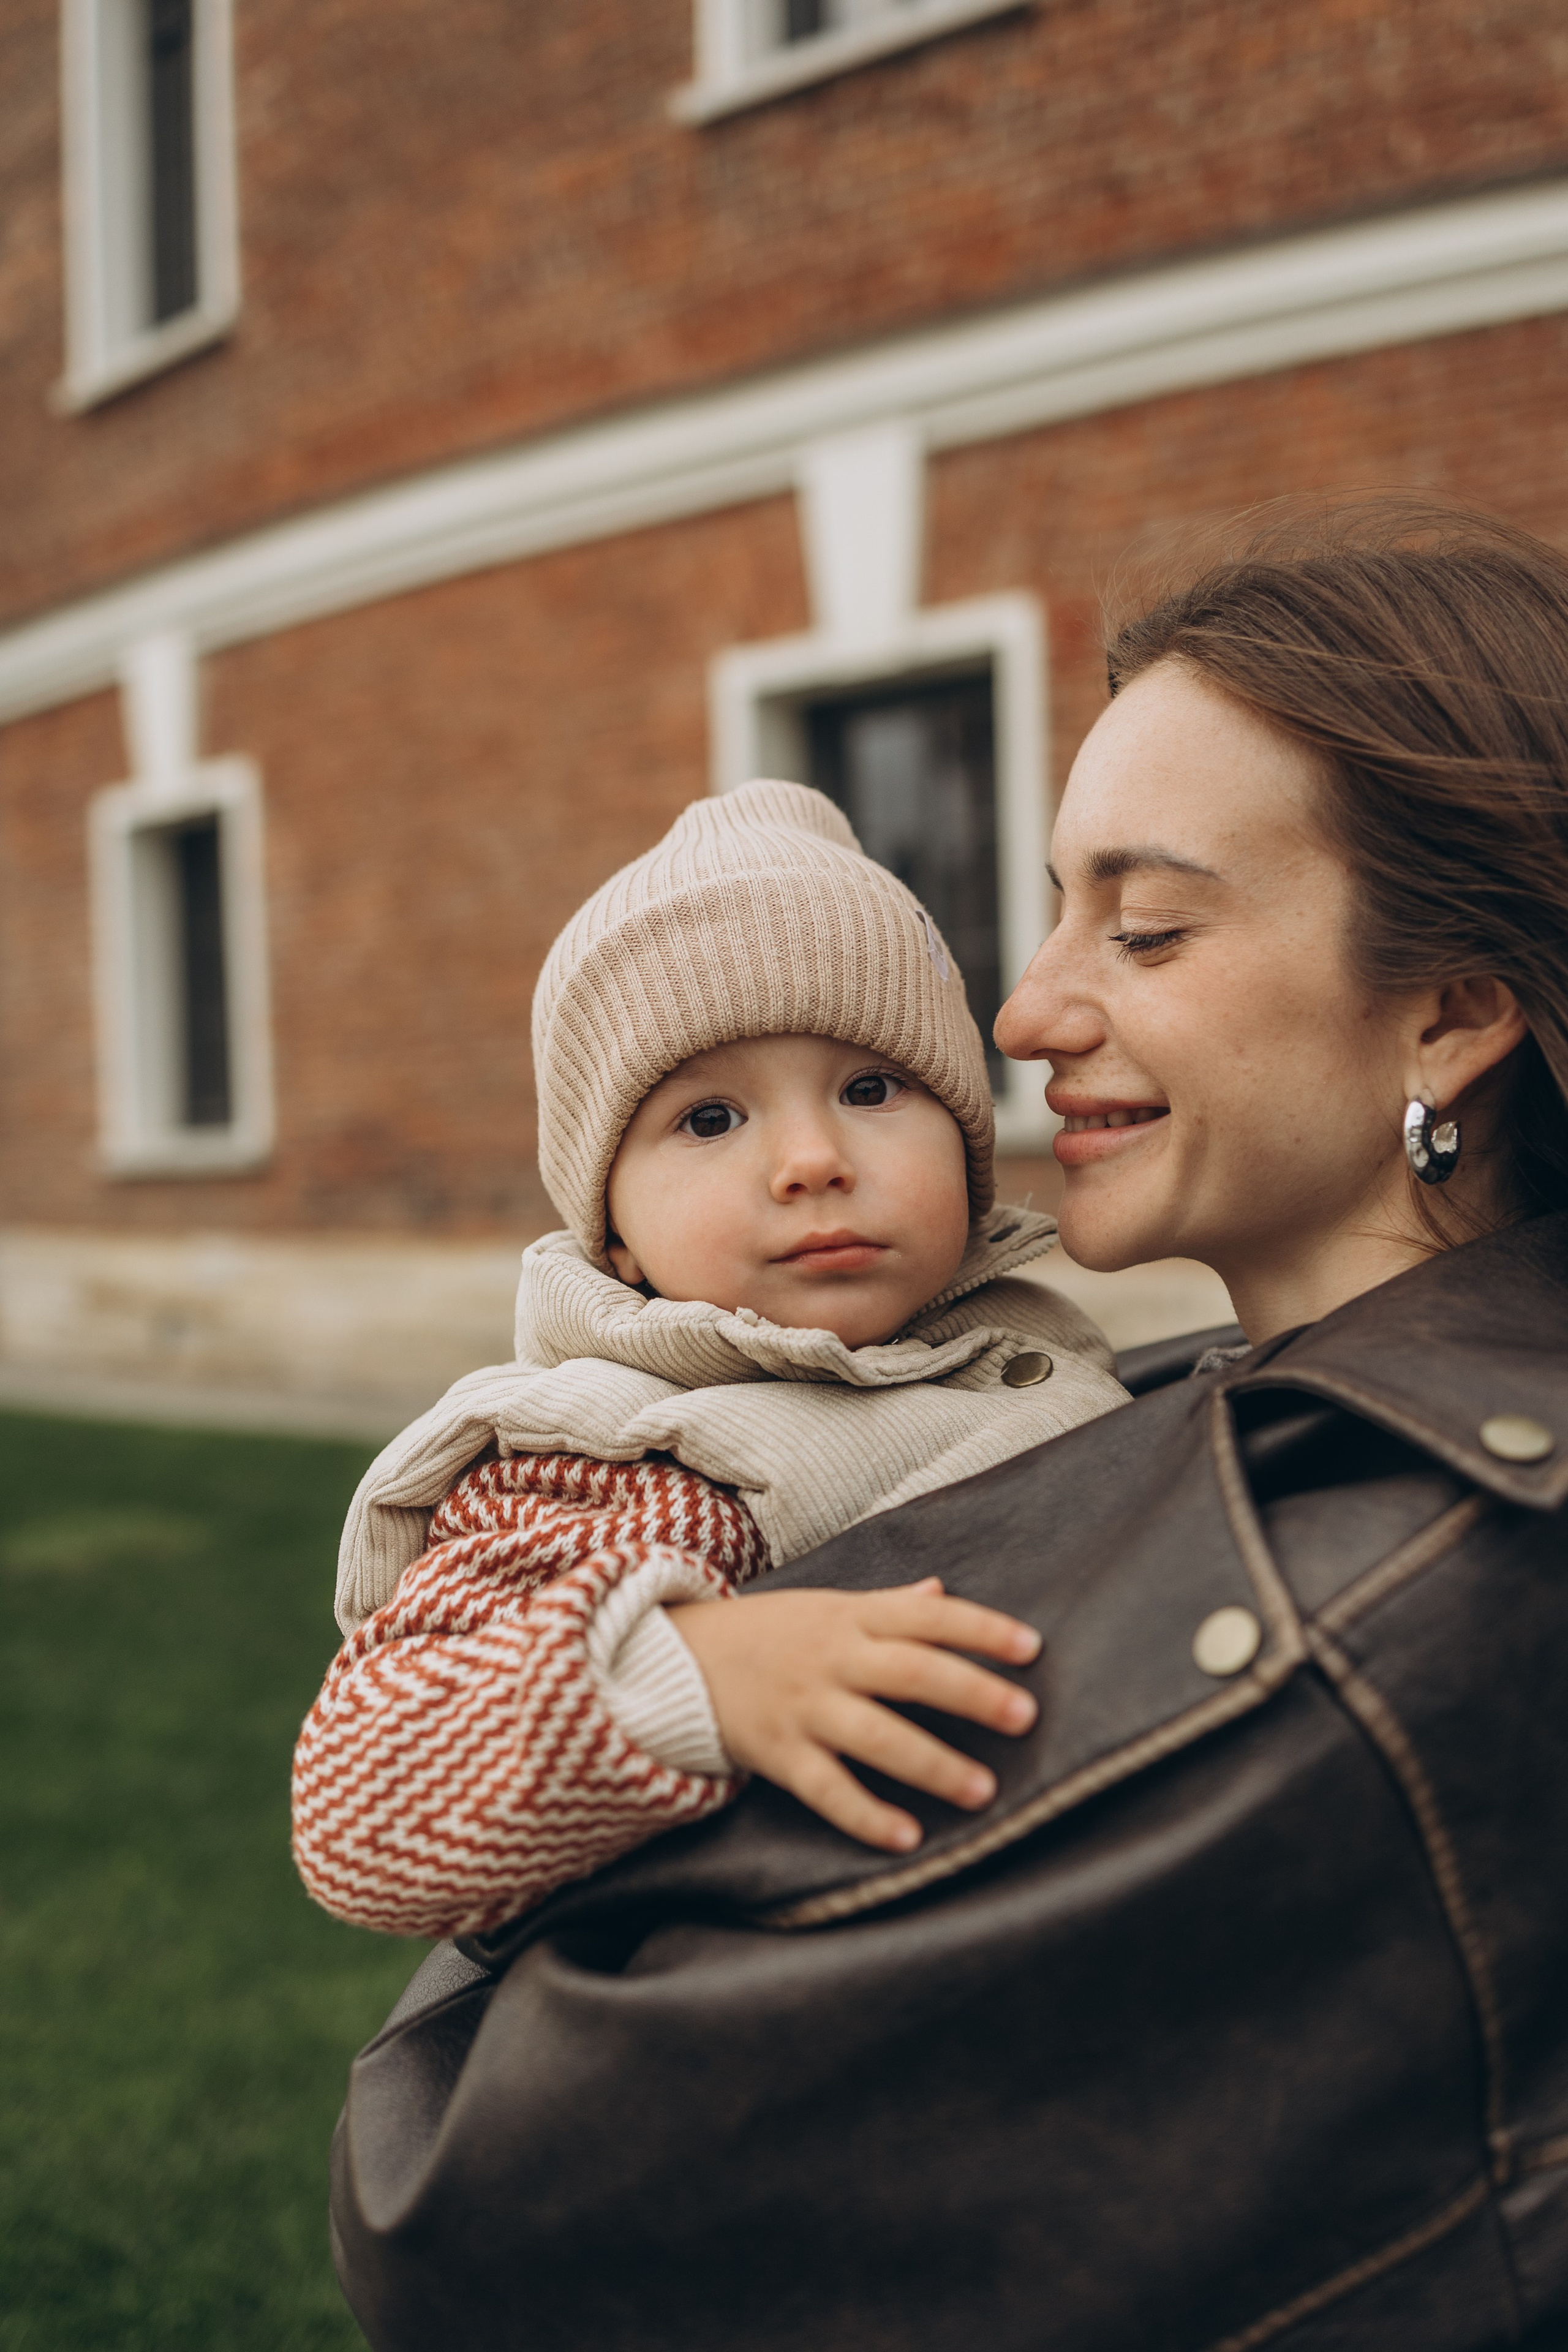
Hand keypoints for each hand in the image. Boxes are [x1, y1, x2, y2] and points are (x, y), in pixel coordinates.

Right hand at [665, 1578, 1040, 1853]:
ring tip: (983, 1790)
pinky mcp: (779, 1753)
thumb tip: (943, 1590)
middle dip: (971, 1693)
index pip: (927, 1614)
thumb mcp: (828, 1606)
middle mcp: (832, 1657)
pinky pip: (827, 1789)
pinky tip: (906, 1836)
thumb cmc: (771, 1633)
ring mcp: (804, 1706)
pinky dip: (865, 1815)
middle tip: (1025, 1716)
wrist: (677, 1658)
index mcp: (851, 1616)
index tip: (1031, 1648)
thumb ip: (890, 1605)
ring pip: (875, 1735)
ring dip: (932, 1764)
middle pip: (910, 1670)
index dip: (981, 1628)